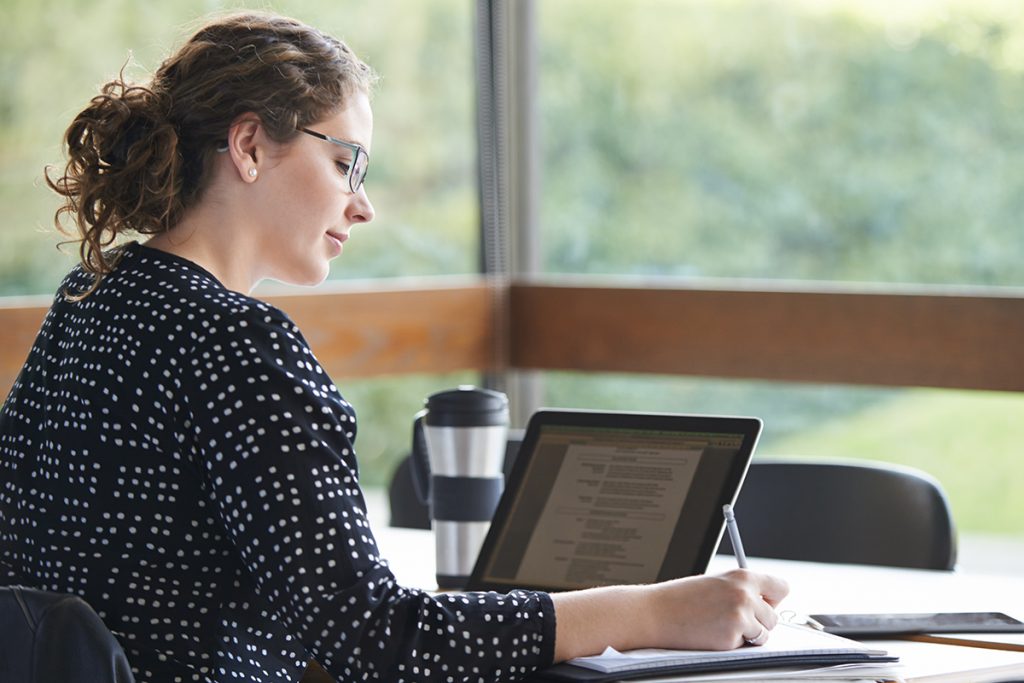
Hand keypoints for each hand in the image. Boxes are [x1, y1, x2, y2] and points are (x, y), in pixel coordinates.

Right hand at [639, 569, 789, 650]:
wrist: (655, 613)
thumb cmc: (681, 598)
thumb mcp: (716, 582)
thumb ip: (741, 590)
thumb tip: (765, 605)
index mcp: (742, 576)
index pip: (781, 587)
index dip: (772, 599)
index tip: (763, 603)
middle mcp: (745, 595)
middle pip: (774, 616)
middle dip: (757, 621)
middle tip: (731, 619)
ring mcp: (740, 617)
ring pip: (763, 634)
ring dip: (748, 635)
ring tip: (720, 626)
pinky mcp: (732, 638)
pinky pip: (745, 647)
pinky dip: (732, 645)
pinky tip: (712, 634)